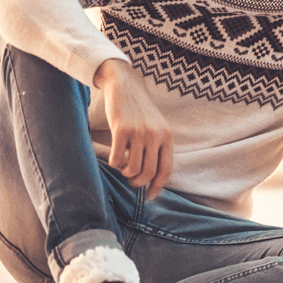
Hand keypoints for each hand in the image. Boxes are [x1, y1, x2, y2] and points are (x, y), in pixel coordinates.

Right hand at [94, 59, 172, 199]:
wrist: (125, 85)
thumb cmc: (139, 111)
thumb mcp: (156, 127)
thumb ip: (157, 147)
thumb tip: (152, 177)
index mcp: (167, 137)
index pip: (166, 169)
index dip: (158, 186)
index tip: (150, 196)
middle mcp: (156, 135)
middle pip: (148, 173)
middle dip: (138, 182)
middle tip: (131, 180)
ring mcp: (139, 132)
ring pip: (132, 169)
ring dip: (125, 173)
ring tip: (123, 166)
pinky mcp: (121, 129)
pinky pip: (117, 159)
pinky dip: (114, 163)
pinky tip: (114, 156)